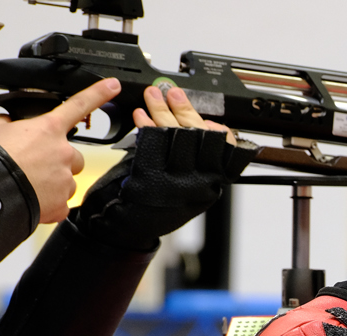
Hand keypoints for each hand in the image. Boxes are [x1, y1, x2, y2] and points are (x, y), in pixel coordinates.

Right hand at [0, 78, 121, 223]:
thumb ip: (8, 122)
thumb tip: (9, 124)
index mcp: (48, 129)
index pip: (78, 105)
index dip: (98, 93)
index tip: (112, 86)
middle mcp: (63, 153)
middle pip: (72, 156)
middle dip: (58, 160)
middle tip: (35, 166)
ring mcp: (65, 180)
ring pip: (67, 180)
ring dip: (52, 182)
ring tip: (28, 182)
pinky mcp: (61, 204)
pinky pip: (60, 202)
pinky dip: (48, 201)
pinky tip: (31, 198)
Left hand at [71, 85, 258, 249]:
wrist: (122, 232)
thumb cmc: (149, 211)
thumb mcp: (181, 187)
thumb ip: (192, 161)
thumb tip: (200, 127)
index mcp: (210, 187)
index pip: (225, 149)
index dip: (217, 128)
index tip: (207, 116)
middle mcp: (198, 185)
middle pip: (198, 136)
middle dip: (184, 110)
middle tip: (172, 93)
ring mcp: (176, 181)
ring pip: (175, 134)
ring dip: (162, 110)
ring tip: (153, 96)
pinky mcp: (151, 177)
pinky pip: (152, 142)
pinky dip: (145, 126)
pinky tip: (140, 116)